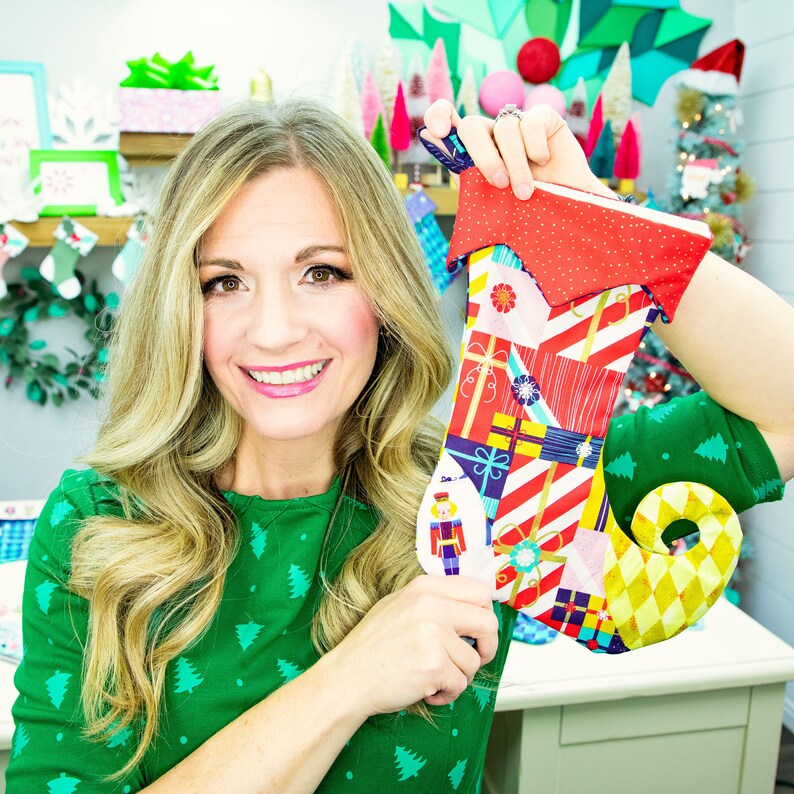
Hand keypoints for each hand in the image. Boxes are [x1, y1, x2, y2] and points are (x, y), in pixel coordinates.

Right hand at [326, 575, 499, 714]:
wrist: (348, 677)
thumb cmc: (373, 646)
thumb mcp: (400, 605)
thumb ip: (435, 601)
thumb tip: (472, 609)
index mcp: (425, 588)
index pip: (480, 591)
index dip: (486, 614)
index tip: (478, 630)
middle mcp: (431, 606)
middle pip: (488, 622)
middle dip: (486, 647)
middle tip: (472, 658)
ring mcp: (433, 635)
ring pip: (473, 661)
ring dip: (458, 676)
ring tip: (432, 676)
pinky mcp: (433, 665)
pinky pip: (460, 684)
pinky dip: (447, 693)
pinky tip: (426, 689)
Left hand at [421, 99, 614, 199]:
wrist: (567, 213)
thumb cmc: (525, 211)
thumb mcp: (491, 200)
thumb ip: (464, 175)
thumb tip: (430, 141)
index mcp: (472, 152)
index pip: (446, 120)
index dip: (439, 117)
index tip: (438, 132)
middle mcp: (491, 135)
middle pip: (472, 126)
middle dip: (483, 156)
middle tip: (499, 184)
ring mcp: (517, 124)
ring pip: (504, 128)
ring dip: (516, 164)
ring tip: (525, 193)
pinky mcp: (543, 118)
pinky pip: (531, 122)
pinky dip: (535, 146)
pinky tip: (544, 162)